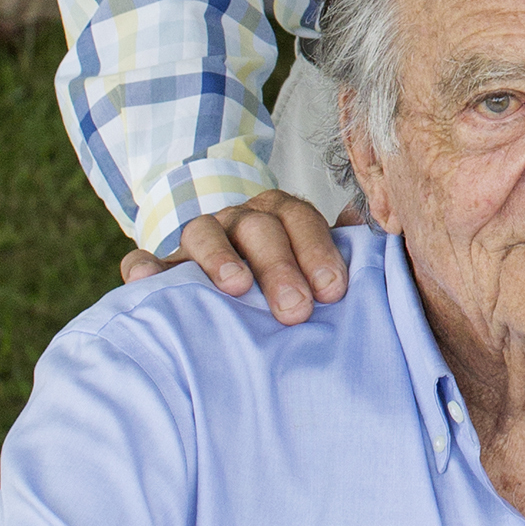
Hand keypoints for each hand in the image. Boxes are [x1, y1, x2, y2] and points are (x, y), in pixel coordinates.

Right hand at [121, 188, 351, 321]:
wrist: (226, 292)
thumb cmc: (283, 283)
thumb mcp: (313, 266)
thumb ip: (341, 249)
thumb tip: (380, 231)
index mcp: (278, 215)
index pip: (299, 218)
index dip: (317, 250)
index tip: (333, 290)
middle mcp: (237, 221)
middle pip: (257, 227)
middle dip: (279, 266)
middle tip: (296, 310)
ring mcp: (195, 242)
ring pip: (203, 232)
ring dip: (220, 257)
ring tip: (236, 287)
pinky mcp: (160, 269)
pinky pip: (143, 261)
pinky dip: (143, 268)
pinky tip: (146, 282)